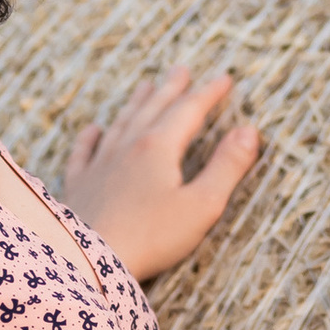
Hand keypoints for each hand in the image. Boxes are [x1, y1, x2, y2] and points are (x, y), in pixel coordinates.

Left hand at [63, 66, 260, 282]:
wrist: (90, 261)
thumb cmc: (152, 238)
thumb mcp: (202, 205)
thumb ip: (226, 167)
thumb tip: (249, 131)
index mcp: (159, 148)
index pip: (189, 111)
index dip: (209, 93)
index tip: (224, 79)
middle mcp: (127, 147)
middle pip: (153, 108)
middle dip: (171, 88)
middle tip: (181, 69)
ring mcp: (99, 166)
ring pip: (120, 123)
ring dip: (136, 103)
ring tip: (145, 86)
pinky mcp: (79, 187)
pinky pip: (84, 153)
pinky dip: (89, 137)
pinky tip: (92, 129)